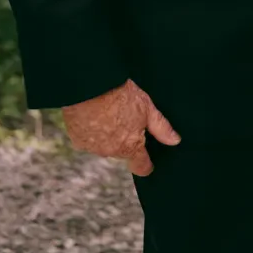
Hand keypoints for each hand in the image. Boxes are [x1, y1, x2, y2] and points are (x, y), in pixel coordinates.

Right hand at [62, 79, 180, 175]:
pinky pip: (88, 139)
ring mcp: (93, 148)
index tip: (149, 163)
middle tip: (127, 117)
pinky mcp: (77, 140)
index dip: (146, 164)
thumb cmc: (121, 94)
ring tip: (110, 112)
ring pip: (105, 145)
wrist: (90, 86)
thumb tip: (175, 141)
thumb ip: (161, 127)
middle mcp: (111, 152)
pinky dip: (92, 131)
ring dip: (108, 135)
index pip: (141, 166)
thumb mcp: (147, 107)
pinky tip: (95, 114)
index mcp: (130, 147)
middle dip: (126, 140)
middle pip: (123, 151)